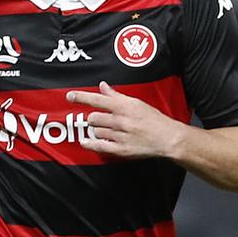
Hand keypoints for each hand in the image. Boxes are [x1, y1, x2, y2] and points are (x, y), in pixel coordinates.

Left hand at [66, 81, 181, 159]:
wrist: (167, 138)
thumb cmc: (153, 119)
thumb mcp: (136, 103)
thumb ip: (116, 96)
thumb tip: (103, 86)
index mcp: (124, 107)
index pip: (98, 100)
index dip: (82, 98)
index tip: (69, 96)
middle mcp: (121, 120)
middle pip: (94, 118)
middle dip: (94, 119)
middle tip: (100, 120)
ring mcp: (120, 136)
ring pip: (96, 131)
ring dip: (97, 130)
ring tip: (107, 130)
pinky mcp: (121, 149)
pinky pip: (99, 146)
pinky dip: (90, 144)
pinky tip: (85, 141)